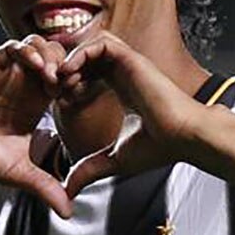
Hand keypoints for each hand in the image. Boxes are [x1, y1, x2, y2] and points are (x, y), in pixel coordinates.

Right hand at [0, 35, 72, 216]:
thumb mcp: (17, 172)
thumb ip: (44, 186)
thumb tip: (69, 212)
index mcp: (36, 105)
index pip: (67, 83)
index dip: (79, 86)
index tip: (82, 98)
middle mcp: (25, 86)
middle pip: (59, 59)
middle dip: (70, 66)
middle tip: (71, 84)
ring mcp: (8, 74)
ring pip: (39, 47)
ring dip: (52, 55)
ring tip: (54, 76)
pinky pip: (14, 46)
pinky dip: (29, 51)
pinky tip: (36, 67)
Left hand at [58, 32, 205, 197]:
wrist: (184, 139)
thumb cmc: (159, 148)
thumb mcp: (113, 159)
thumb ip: (89, 169)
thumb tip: (68, 191)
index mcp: (122, 89)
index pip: (89, 73)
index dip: (69, 84)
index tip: (60, 103)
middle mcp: (124, 73)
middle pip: (86, 56)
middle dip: (65, 69)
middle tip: (51, 89)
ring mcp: (129, 64)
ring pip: (91, 45)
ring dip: (70, 59)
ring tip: (59, 80)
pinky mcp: (132, 59)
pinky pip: (100, 43)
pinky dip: (81, 54)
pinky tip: (70, 73)